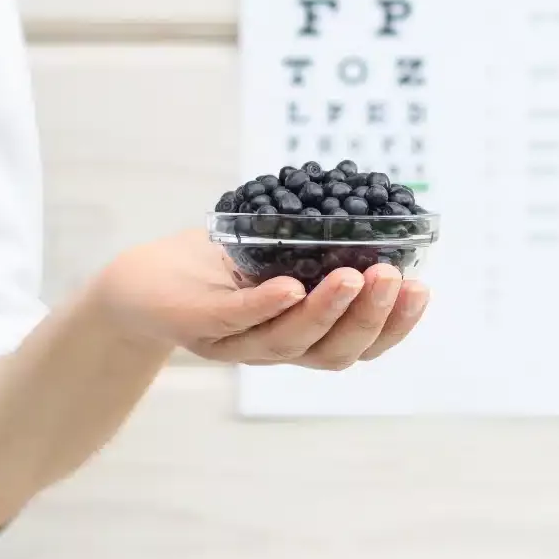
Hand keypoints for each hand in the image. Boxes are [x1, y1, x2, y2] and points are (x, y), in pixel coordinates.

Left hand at [91, 229, 430, 368]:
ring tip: (354, 276)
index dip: (394, 327)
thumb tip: (374, 205)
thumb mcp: (274, 254)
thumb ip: (316, 246)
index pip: (359, 346)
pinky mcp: (194, 325)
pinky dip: (264, 305)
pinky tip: (289, 286)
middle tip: (393, 279)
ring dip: (326, 312)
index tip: (421, 290)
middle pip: (332, 352)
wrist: (137, 286)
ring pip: (287, 342)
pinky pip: (234, 319)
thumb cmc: (212, 267)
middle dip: (370, 317)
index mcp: (300, 336)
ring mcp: (232, 342)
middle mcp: (272, 348)